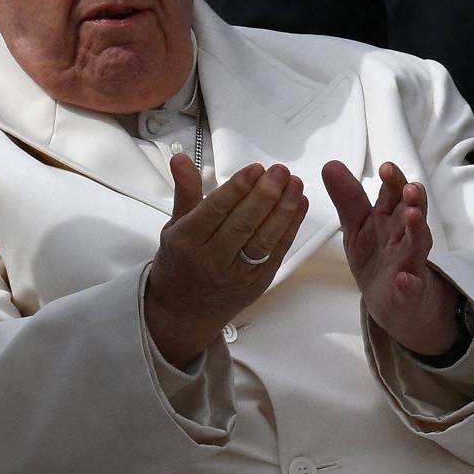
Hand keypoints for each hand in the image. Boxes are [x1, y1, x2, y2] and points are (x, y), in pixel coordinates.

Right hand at [144, 153, 309, 368]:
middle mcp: (212, 260)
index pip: (215, 210)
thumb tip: (182, 158)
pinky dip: (290, 228)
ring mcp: (237, 275)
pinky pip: (277, 253)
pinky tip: (300, 206)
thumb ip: (185, 192)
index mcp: (187, 242)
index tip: (256, 168)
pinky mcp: (258, 283)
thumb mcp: (173, 227)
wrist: (184, 314)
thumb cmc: (179, 264)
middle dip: (265, 196)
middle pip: (243, 225)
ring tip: (296, 185)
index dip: (238, 188)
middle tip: (280, 171)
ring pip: (263, 240)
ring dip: (283, 211)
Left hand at [321, 160, 457, 357]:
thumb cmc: (378, 257)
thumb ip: (347, 198)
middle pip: (412, 213)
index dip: (392, 181)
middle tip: (411, 187)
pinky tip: (404, 279)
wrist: (392, 301)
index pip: (394, 194)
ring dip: (417, 229)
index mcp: (390, 219)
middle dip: (413, 200)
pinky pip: (410, 287)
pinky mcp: (409, 291)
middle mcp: (404, 236)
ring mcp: (409, 263)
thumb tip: (330, 164)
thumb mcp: (358, 226)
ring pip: (417, 244)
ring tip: (413, 215)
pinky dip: (408, 283)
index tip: (386, 168)